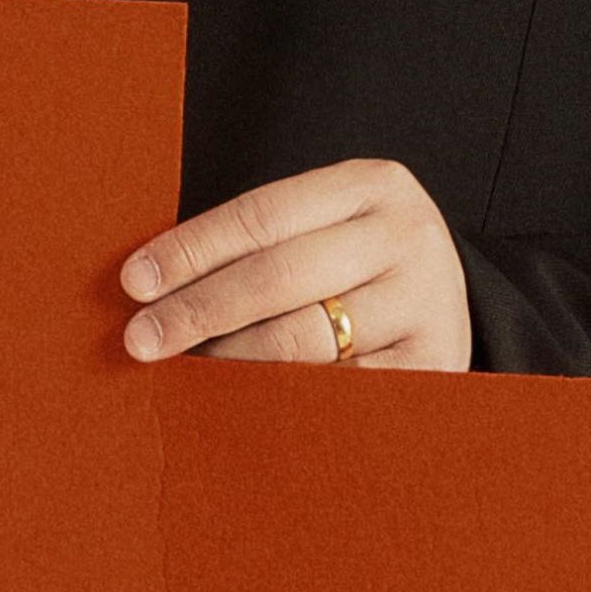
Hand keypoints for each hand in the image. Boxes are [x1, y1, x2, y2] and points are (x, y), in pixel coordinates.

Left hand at [116, 157, 471, 373]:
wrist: (455, 310)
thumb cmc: (360, 269)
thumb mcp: (326, 230)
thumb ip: (261, 246)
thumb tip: (154, 286)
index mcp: (372, 185)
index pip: (261, 216)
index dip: (191, 249)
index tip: (135, 282)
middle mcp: (407, 236)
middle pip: (278, 276)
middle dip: (199, 310)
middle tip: (142, 341)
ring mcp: (425, 302)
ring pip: (304, 341)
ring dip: (232, 361)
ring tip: (188, 372)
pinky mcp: (432, 366)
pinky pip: (334, 391)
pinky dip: (280, 401)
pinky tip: (241, 407)